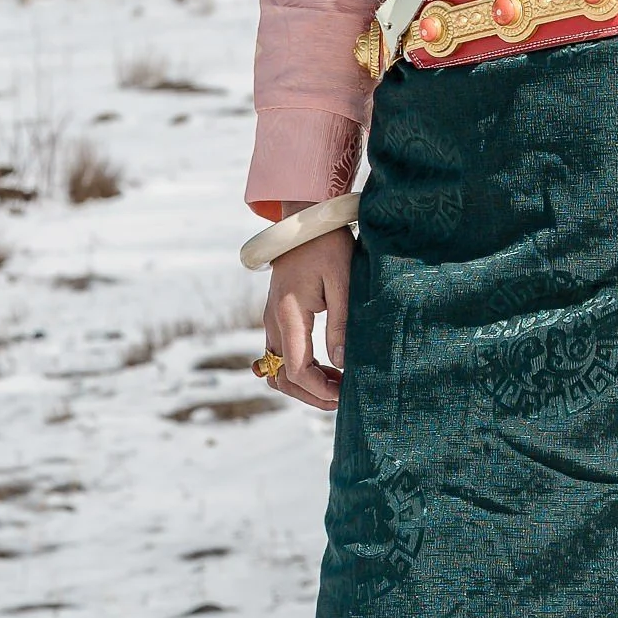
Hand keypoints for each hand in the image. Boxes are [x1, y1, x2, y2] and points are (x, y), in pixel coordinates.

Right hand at [263, 229, 352, 411]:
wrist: (304, 219)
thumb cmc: (327, 245)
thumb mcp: (341, 281)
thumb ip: (341, 324)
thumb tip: (341, 363)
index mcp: (288, 315)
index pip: (297, 370)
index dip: (319, 390)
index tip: (345, 395)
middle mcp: (273, 322)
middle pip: (281, 378)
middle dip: (310, 395)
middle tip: (343, 398)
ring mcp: (272, 320)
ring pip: (278, 370)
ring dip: (305, 385)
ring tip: (339, 385)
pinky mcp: (278, 317)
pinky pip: (283, 355)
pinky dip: (302, 370)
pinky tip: (330, 369)